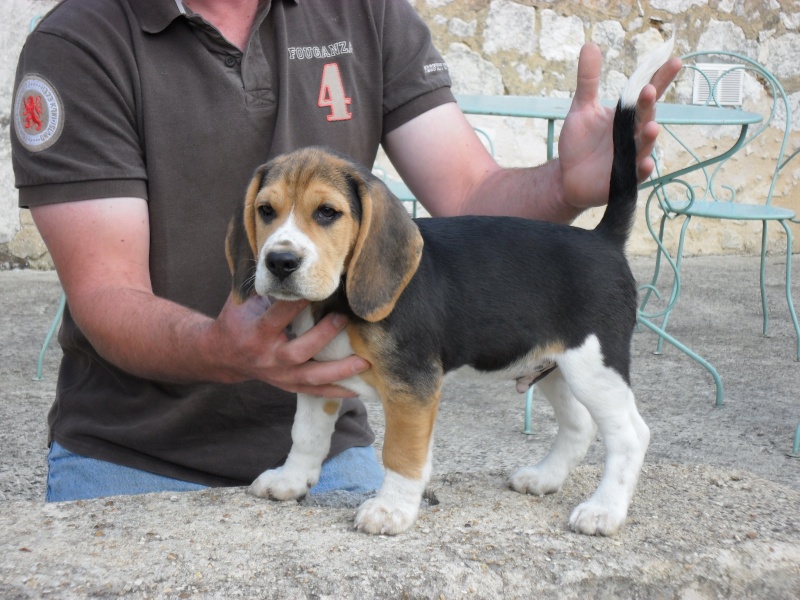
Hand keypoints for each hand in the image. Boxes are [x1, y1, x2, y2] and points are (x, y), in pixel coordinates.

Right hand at [213, 294, 369, 396]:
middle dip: (322, 336)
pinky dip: (336, 391)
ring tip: (364, 363)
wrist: (222, 355)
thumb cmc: (236, 320)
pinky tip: (359, 389)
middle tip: (344, 319)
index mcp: (256, 333)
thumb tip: (287, 261)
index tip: (316, 287)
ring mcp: (279, 376)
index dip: (297, 302)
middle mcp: (268, 358)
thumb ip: (264, 285)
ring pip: (311, 377)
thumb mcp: (242, 300)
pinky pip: (314, 392)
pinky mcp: (288, 386)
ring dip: (339, 371)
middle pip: (298, 352)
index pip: (278, 316)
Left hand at [558, 43, 681, 210]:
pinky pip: (638, 174)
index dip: (660, 79)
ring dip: (649, 137)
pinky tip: (644, 163)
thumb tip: (590, 45)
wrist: (566, 176)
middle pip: (646, 116)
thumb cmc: (579, 143)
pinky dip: (642, 169)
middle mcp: (634, 133)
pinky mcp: (625, 178)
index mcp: (627, 115)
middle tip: (648, 91)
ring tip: (651, 127)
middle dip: (648, 105)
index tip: (673, 60)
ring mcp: (631, 156)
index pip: (647, 95)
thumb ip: (588, 80)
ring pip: (645, 145)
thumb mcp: (582, 108)